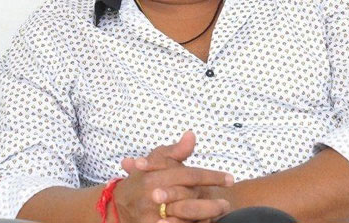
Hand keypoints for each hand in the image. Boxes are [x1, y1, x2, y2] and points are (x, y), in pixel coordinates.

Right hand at [116, 131, 232, 222]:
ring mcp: (151, 216)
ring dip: (204, 216)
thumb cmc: (143, 177)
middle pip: (187, 200)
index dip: (211, 176)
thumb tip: (192, 135)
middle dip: (209, 202)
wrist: (119, 203)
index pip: (188, 175)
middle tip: (227, 201)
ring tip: (221, 212)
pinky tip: (204, 222)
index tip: (229, 178)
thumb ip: (176, 150)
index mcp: (155, 176)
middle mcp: (152, 197)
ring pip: (182, 217)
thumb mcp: (157, 159)